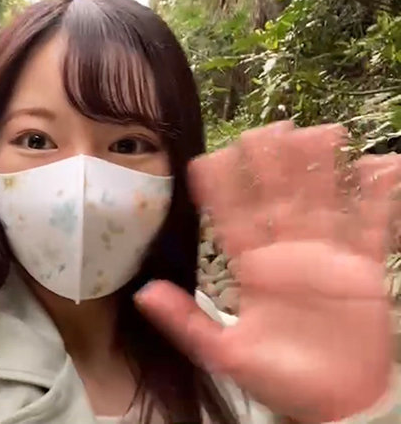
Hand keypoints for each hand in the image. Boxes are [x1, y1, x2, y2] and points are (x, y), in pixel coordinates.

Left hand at [135, 121, 396, 421]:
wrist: (329, 404)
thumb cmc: (276, 378)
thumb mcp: (224, 353)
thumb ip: (187, 322)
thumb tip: (144, 293)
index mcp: (250, 268)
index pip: (231, 218)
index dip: (221, 189)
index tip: (209, 158)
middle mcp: (285, 254)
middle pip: (277, 197)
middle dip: (274, 163)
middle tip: (271, 127)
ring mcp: (324, 257)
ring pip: (322, 200)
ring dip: (322, 167)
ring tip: (323, 131)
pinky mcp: (361, 270)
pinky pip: (372, 227)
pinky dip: (379, 198)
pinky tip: (381, 166)